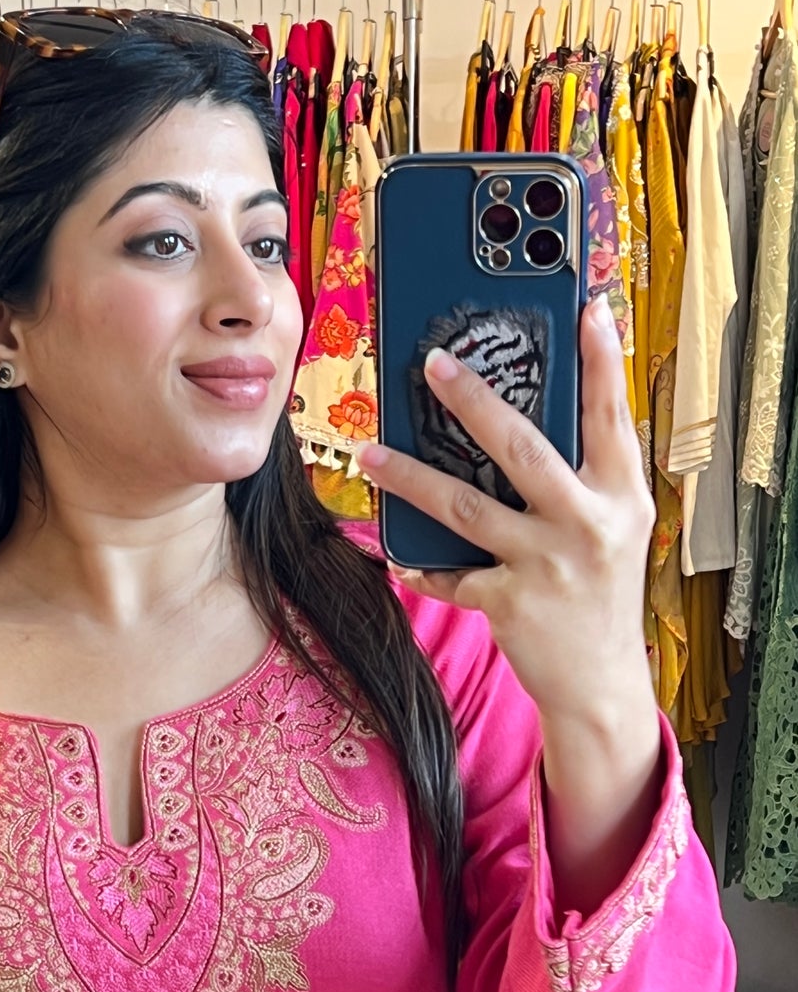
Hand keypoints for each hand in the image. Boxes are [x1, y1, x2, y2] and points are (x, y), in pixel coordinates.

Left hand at [357, 293, 655, 727]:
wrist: (601, 683)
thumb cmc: (599, 594)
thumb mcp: (613, 529)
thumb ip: (584, 478)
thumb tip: (533, 418)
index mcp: (622, 496)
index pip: (612, 416)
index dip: (602, 361)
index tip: (587, 307)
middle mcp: (588, 524)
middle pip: (522, 447)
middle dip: (473, 400)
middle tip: (433, 363)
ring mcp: (547, 564)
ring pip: (466, 506)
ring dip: (411, 478)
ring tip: (370, 452)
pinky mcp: (511, 603)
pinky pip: (451, 575)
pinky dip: (422, 564)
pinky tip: (396, 553)